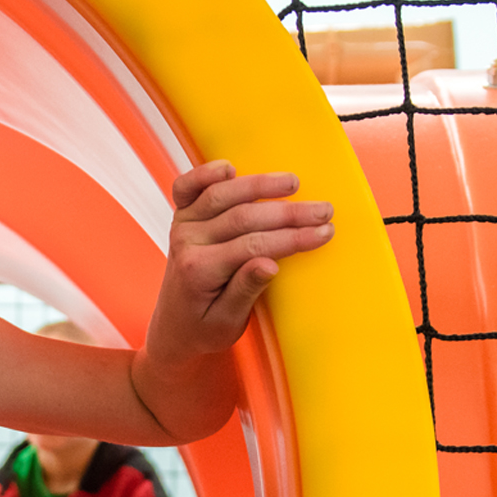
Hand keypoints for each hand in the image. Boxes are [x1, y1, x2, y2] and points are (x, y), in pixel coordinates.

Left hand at [150, 161, 334, 362]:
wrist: (172, 328)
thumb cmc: (204, 328)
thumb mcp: (228, 322)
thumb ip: (246, 291)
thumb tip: (271, 264)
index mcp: (199, 271)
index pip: (253, 246)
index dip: (292, 238)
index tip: (324, 233)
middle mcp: (186, 242)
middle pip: (243, 217)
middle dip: (288, 213)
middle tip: (324, 210)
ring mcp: (182, 225)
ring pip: (221, 195)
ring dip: (260, 185)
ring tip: (294, 183)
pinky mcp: (181, 216)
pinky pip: (186, 188)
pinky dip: (205, 174)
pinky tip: (231, 168)